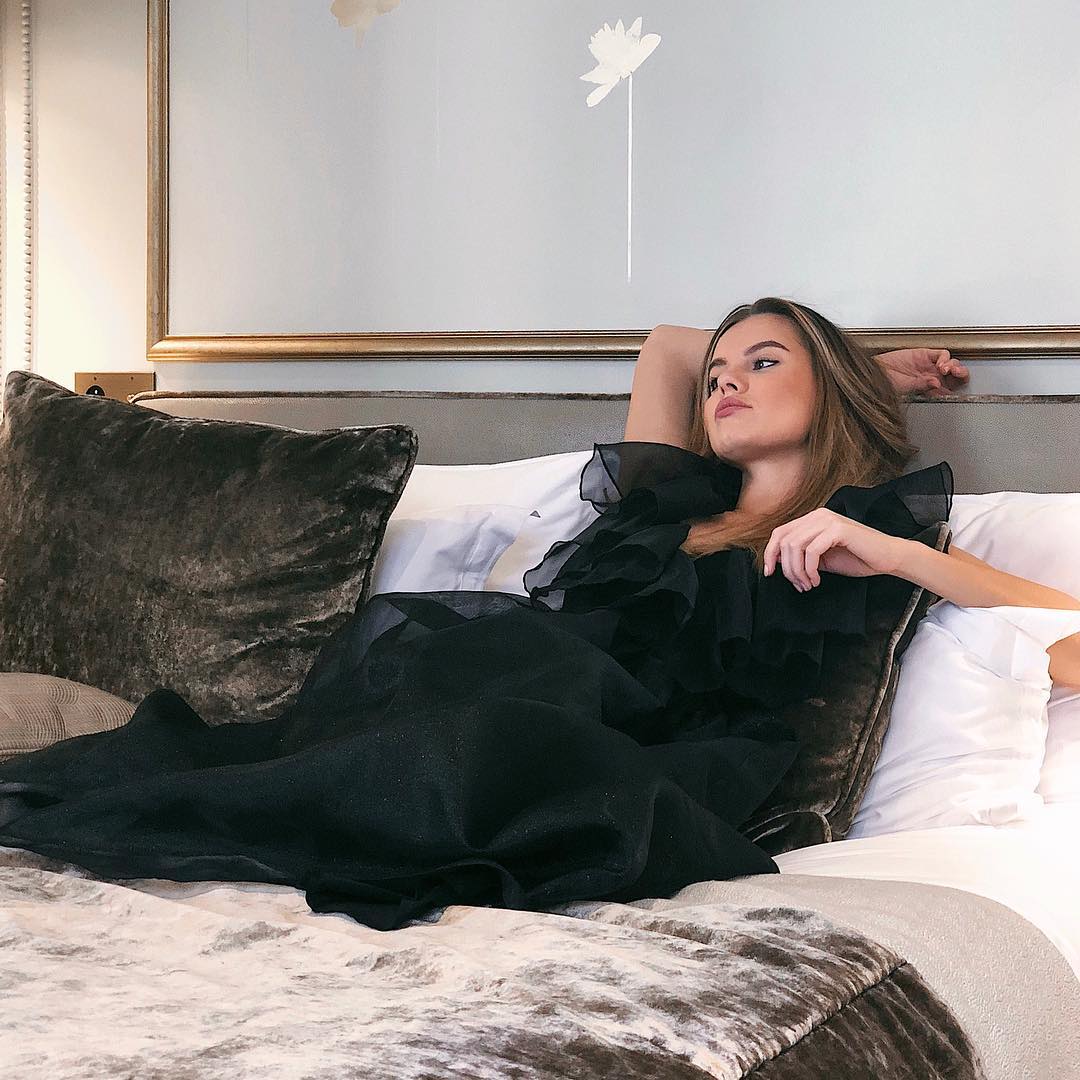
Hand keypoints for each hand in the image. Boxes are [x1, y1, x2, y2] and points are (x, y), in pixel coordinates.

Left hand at [763, 508, 907, 591]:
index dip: (770, 553)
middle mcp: (818, 516)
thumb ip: (801, 556)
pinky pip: (811, 551)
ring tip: (808, 584)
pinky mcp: (838, 529)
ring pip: (795, 546)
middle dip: (786, 568)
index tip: (769, 573)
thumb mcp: (822, 558)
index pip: (779, 533)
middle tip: (798, 585)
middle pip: (784, 541)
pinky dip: (809, 569)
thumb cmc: (857, 558)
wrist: (887, 558)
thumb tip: (777, 563)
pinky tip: (817, 580)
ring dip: (797, 571)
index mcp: (812, 519)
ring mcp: (828, 520)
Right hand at [876, 348, 968, 396]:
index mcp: (930, 391)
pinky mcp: (924, 354)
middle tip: (958, 374)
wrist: (875, 371)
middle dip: (961, 374)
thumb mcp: (906, 390)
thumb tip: (937, 384)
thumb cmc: (885, 385)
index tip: (958, 389)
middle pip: (956, 376)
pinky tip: (939, 364)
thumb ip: (922, 386)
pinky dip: (944, 358)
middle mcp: (932, 378)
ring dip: (954, 365)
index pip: (952, 389)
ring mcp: (929, 366)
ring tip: (946, 369)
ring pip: (952, 363)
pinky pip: (942, 354)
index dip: (958, 388)